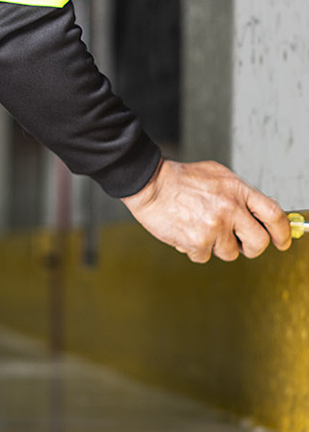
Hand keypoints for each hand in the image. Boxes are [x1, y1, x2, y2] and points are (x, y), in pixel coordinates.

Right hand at [121, 158, 290, 262]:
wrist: (149, 184)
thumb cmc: (181, 178)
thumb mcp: (217, 175)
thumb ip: (240, 193)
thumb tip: (261, 212)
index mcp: (237, 190)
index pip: (274, 215)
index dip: (283, 233)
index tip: (282, 241)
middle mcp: (229, 208)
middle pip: (259, 242)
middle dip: (251, 247)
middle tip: (239, 242)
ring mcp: (214, 227)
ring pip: (230, 252)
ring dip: (216, 245)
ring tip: (199, 226)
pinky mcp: (197, 242)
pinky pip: (205, 256)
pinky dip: (195, 248)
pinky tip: (186, 231)